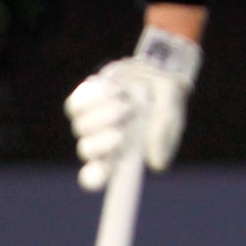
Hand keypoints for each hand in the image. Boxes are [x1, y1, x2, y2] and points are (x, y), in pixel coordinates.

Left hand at [64, 25, 200, 191]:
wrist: (156, 68)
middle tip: (121, 131)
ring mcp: (90, 121)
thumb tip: (157, 165)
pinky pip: (75, 106)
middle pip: (86, 151)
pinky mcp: (82, 102)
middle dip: (102, 142)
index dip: (94, 177)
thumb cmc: (165, 99)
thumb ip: (164, 137)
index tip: (102, 169)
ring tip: (125, 99)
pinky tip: (113, 89)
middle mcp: (102, 140)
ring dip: (104, 113)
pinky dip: (93, 97)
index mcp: (122, 153)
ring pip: (80, 127)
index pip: (98, 175)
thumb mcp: (171, 116)